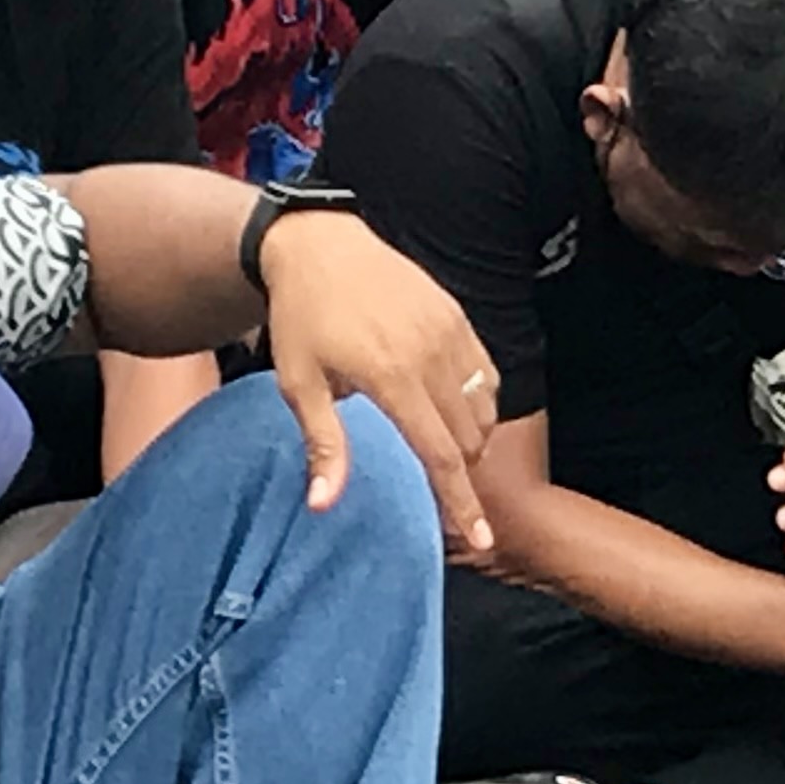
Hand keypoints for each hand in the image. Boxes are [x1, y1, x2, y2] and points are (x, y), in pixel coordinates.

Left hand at [253, 207, 500, 550]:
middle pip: (469, 438)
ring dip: (472, 440)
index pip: (439, 455)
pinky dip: (480, 402)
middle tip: (445, 495)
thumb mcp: (298, 383)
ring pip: (484, 407)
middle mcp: (430, 354)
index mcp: (391, 377)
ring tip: (445, 453)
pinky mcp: (456, 314)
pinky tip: (457, 412)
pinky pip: (486, 372)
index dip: (461, 503)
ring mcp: (449, 330)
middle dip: (463, 474)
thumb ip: (323, 445)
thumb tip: (324, 505)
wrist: (320, 244)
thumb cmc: (302, 318)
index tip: (481, 539)